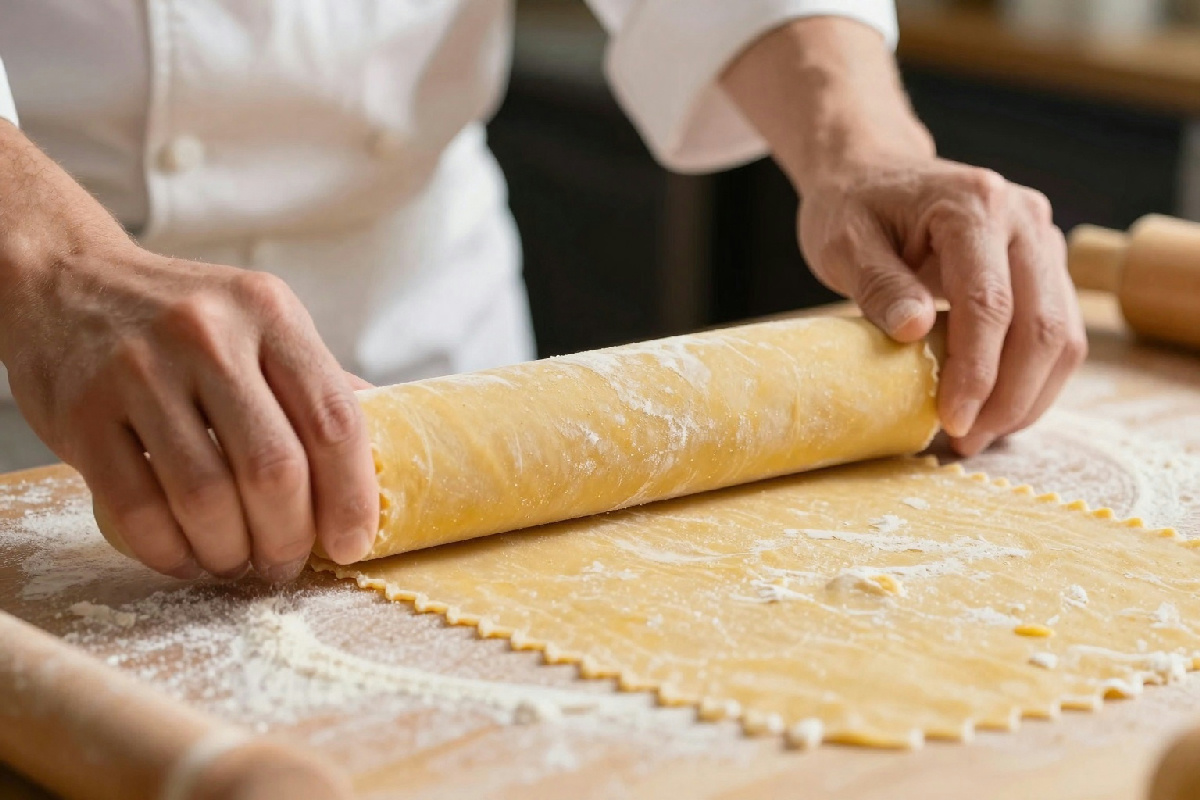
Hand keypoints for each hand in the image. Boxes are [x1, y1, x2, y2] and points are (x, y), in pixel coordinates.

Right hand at [0, 123, 377, 581]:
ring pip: (206, 498)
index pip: (334, 421)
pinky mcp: (82, 414)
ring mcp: (138, 371)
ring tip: (235, 562)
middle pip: (273, 469)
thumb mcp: (261, 320)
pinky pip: (137, 509)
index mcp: (269, 313)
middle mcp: (208, 335)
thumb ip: (314, 382)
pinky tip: (185, 557)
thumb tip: (382, 452)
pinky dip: (169, 552)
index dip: (352, 497)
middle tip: (285, 564)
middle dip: (288, 538)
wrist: (66, 279)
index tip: (351, 542)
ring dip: (228, 552)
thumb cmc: (184, 317)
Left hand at [720, 17, 1086, 454]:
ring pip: (1062, 335)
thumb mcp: (844, 242)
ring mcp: (1042, 241)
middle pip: (1042, 325)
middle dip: (1009, 397)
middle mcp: (1023, 218)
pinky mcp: (1045, 267)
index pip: (989, 303)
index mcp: (973, 204)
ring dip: (1027, 397)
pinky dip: (1032, 380)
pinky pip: (1057, 333)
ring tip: (976, 436)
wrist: (874, 172)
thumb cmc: (852, 207)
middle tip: (964, 442)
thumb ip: (879, 285)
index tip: (950, 420)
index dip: (975, 371)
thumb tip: (915, 331)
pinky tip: (994, 409)